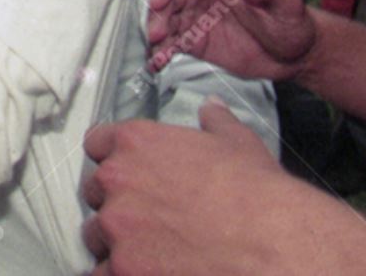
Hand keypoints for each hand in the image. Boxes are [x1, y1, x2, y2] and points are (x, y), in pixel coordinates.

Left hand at [82, 102, 365, 274]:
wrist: (271, 241)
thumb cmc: (256, 194)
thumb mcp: (237, 143)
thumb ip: (214, 122)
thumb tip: (212, 108)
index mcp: (136, 143)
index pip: (96, 143)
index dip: (112, 159)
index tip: (126, 174)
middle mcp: (117, 181)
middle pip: (94, 192)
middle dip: (117, 204)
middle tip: (148, 217)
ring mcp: (116, 228)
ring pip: (96, 236)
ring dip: (116, 242)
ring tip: (152, 248)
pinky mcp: (122, 269)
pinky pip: (102, 273)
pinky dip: (120, 273)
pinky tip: (147, 269)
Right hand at [145, 0, 314, 78]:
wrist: (296, 56)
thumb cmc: (292, 22)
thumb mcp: (284, 4)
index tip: (158, 1)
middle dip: (158, 13)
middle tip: (157, 33)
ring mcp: (198, 16)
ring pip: (167, 19)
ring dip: (157, 33)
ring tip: (156, 51)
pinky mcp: (197, 40)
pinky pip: (174, 42)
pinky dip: (163, 51)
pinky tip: (157, 62)